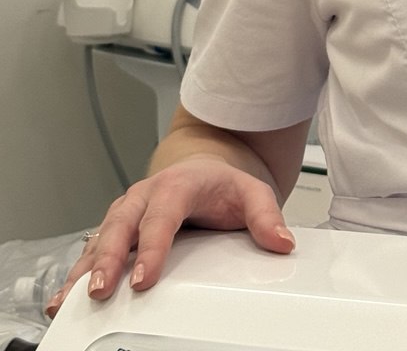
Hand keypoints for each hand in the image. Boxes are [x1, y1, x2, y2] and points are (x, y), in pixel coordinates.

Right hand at [44, 156, 294, 317]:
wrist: (204, 168)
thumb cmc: (222, 184)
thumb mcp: (251, 193)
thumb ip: (265, 216)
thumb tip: (281, 242)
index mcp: (177, 185)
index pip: (162, 216)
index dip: (152, 246)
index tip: (146, 278)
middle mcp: (145, 196)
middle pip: (121, 225)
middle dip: (107, 258)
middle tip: (101, 290)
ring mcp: (127, 212)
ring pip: (100, 237)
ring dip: (84, 268)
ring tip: (69, 300)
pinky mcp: (116, 229)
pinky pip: (92, 249)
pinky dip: (77, 272)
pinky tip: (63, 299)